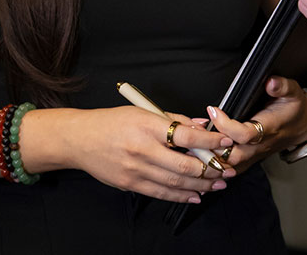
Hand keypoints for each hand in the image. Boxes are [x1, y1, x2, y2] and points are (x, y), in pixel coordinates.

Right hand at [58, 106, 236, 202]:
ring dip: (200, 185)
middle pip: (184, 163)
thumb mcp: (143, 111)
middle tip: (227, 170)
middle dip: (210, 169)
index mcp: (147, 125)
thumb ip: (174, 119)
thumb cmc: (112, 122)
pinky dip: (180, 195)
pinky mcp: (129, 184)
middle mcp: (142, 149)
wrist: (80, 139)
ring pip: (175, 181)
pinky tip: (194, 194)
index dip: (210, 140)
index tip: (225, 142)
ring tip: (217, 184)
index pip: (186, 135)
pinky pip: (160, 192)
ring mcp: (135, 169)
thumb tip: (202, 124)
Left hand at [206, 75, 306, 169]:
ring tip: (192, 143)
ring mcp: (254, 156)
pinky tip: (200, 157)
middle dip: (212, 146)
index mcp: (269, 129)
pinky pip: (230, 170)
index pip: (245, 134)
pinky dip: (214, 167)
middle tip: (197, 130)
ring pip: (229, 167)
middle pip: (233, 156)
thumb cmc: (294, 108)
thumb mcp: (293, 91)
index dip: (226, 125)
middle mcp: (260, 146)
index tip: (213, 110)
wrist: (302, 126)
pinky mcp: (249, 160)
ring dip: (210, 158)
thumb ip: (282, 86)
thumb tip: (270, 82)